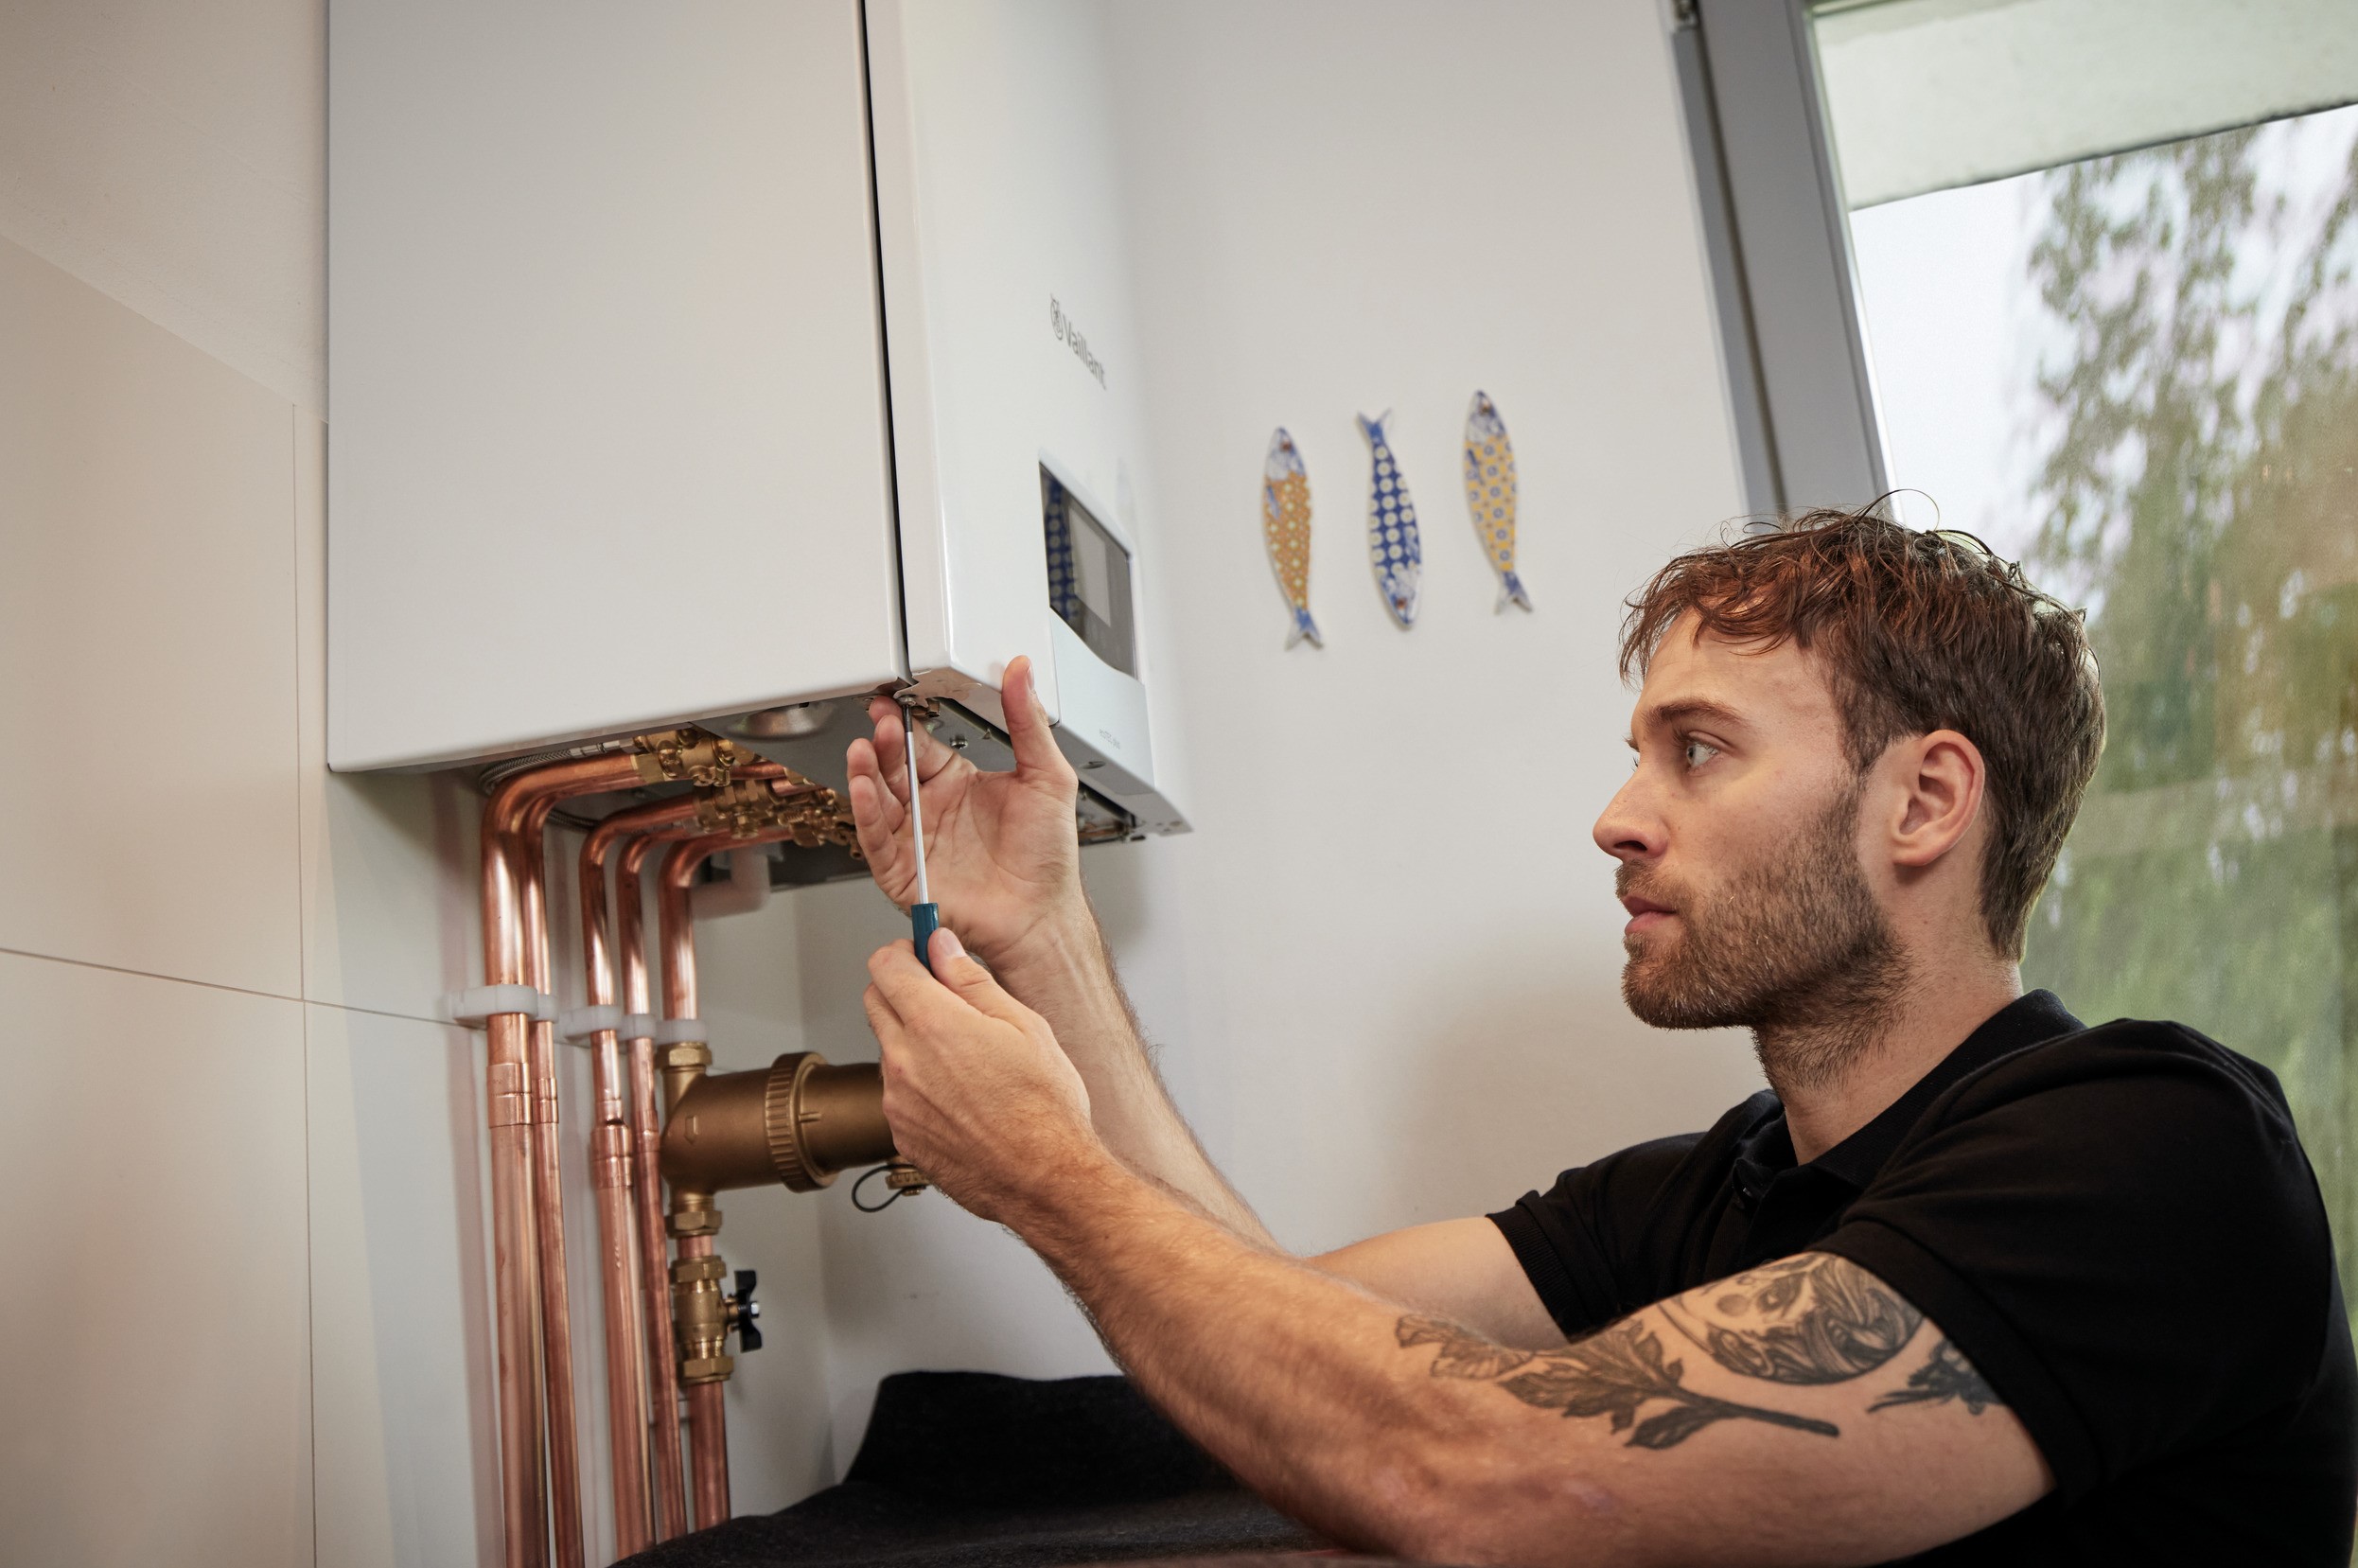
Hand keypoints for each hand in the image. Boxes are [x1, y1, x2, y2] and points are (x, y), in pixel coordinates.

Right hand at [847, 656, 1085, 971]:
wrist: (1041, 914)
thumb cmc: (1046, 858)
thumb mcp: (1047, 777)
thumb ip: (1028, 722)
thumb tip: (1021, 673)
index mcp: (959, 783)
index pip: (921, 745)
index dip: (904, 724)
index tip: (892, 701)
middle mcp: (932, 810)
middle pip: (893, 768)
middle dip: (883, 745)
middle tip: (880, 724)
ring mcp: (915, 841)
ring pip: (877, 800)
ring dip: (865, 774)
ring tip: (863, 750)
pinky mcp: (903, 873)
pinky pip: (877, 840)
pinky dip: (867, 814)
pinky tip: (862, 790)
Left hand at [863, 928, 1102, 1224]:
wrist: (1045, 1179)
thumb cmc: (1045, 1108)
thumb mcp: (1023, 1026)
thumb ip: (971, 981)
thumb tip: (942, 948)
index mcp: (934, 1025)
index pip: (885, 966)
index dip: (903, 951)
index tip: (921, 953)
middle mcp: (905, 1062)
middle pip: (875, 1002)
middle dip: (902, 989)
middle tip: (943, 996)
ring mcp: (898, 1103)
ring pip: (888, 1049)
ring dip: (912, 1040)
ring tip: (966, 1058)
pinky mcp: (901, 1134)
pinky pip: (897, 1093)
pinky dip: (918, 1084)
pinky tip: (961, 1095)